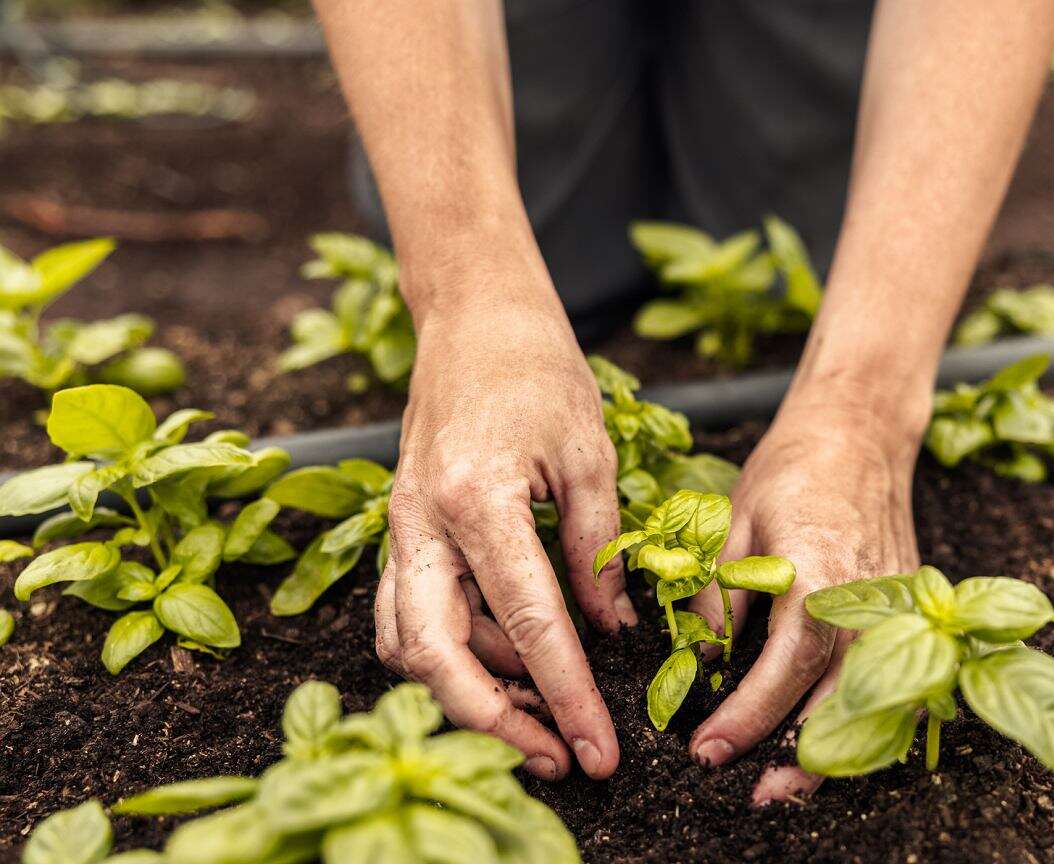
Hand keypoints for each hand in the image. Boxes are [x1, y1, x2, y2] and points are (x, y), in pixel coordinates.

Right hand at [374, 296, 635, 780]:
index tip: (598, 749)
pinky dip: (456, 652)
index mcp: (479, 500)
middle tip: (556, 757)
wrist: (473, 317)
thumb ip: (598, 548)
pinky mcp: (401, 533)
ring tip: (543, 713)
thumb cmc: (538, 370)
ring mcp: (400, 531)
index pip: (530, 624)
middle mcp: (422, 525)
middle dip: (494, 722)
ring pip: (412, 645)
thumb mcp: (589, 455)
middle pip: (436, 657)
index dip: (567, 696)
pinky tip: (511, 661)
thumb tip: (611, 630)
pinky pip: (409, 616)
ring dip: (474, 690)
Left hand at [684, 388, 924, 803]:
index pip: (785, 670)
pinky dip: (871, 715)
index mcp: (819, 576)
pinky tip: (839, 739)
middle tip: (756, 795)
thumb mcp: (734, 523)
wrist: (861, 429)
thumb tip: (702, 662)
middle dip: (798, 758)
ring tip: (790, 782)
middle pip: (842, 701)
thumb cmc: (794, 469)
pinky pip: (895, 675)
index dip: (747, 718)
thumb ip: (720, 596)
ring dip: (838, 748)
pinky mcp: (908, 607)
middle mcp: (867, 599)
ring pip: (875, 699)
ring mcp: (897, 605)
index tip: (707, 750)